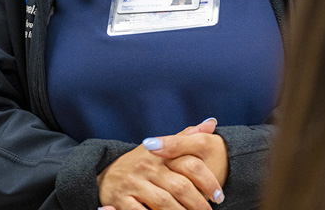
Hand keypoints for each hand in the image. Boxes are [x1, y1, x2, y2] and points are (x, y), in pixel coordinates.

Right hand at [97, 119, 229, 209]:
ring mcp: (132, 183)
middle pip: (180, 186)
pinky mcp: (120, 200)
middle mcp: (146, 166)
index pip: (191, 165)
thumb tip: (212, 123)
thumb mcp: (161, 147)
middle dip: (198, 203)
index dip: (208, 181)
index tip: (219, 195)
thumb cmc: (141, 163)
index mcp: (160, 153)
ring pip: (164, 202)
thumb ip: (185, 137)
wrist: (105, 176)